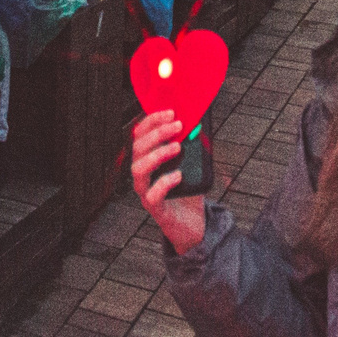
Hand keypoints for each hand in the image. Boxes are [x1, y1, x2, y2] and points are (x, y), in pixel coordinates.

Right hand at [130, 110, 205, 253]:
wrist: (193, 224)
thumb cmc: (188, 192)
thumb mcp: (191, 164)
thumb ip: (191, 146)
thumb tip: (200, 124)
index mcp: (148, 158)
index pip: (140, 134)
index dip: (151, 120)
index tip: (170, 112)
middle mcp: (143, 174)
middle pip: (137, 148)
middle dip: (157, 133)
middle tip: (177, 126)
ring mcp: (146, 191)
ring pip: (138, 169)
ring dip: (157, 154)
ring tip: (177, 147)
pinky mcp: (155, 208)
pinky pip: (152, 195)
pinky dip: (164, 182)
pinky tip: (178, 176)